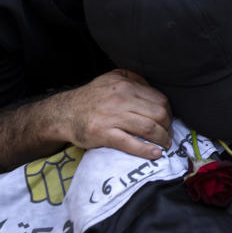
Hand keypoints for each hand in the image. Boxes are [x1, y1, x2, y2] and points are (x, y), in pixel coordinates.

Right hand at [57, 69, 171, 159]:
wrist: (62, 113)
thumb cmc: (90, 97)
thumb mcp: (111, 77)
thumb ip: (134, 79)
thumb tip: (153, 88)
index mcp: (125, 85)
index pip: (159, 99)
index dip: (169, 113)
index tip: (169, 121)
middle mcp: (121, 98)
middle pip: (158, 113)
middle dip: (168, 127)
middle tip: (169, 135)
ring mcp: (112, 116)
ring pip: (149, 128)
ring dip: (162, 139)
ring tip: (165, 145)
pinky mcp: (103, 133)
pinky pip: (130, 143)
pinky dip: (146, 150)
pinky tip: (156, 154)